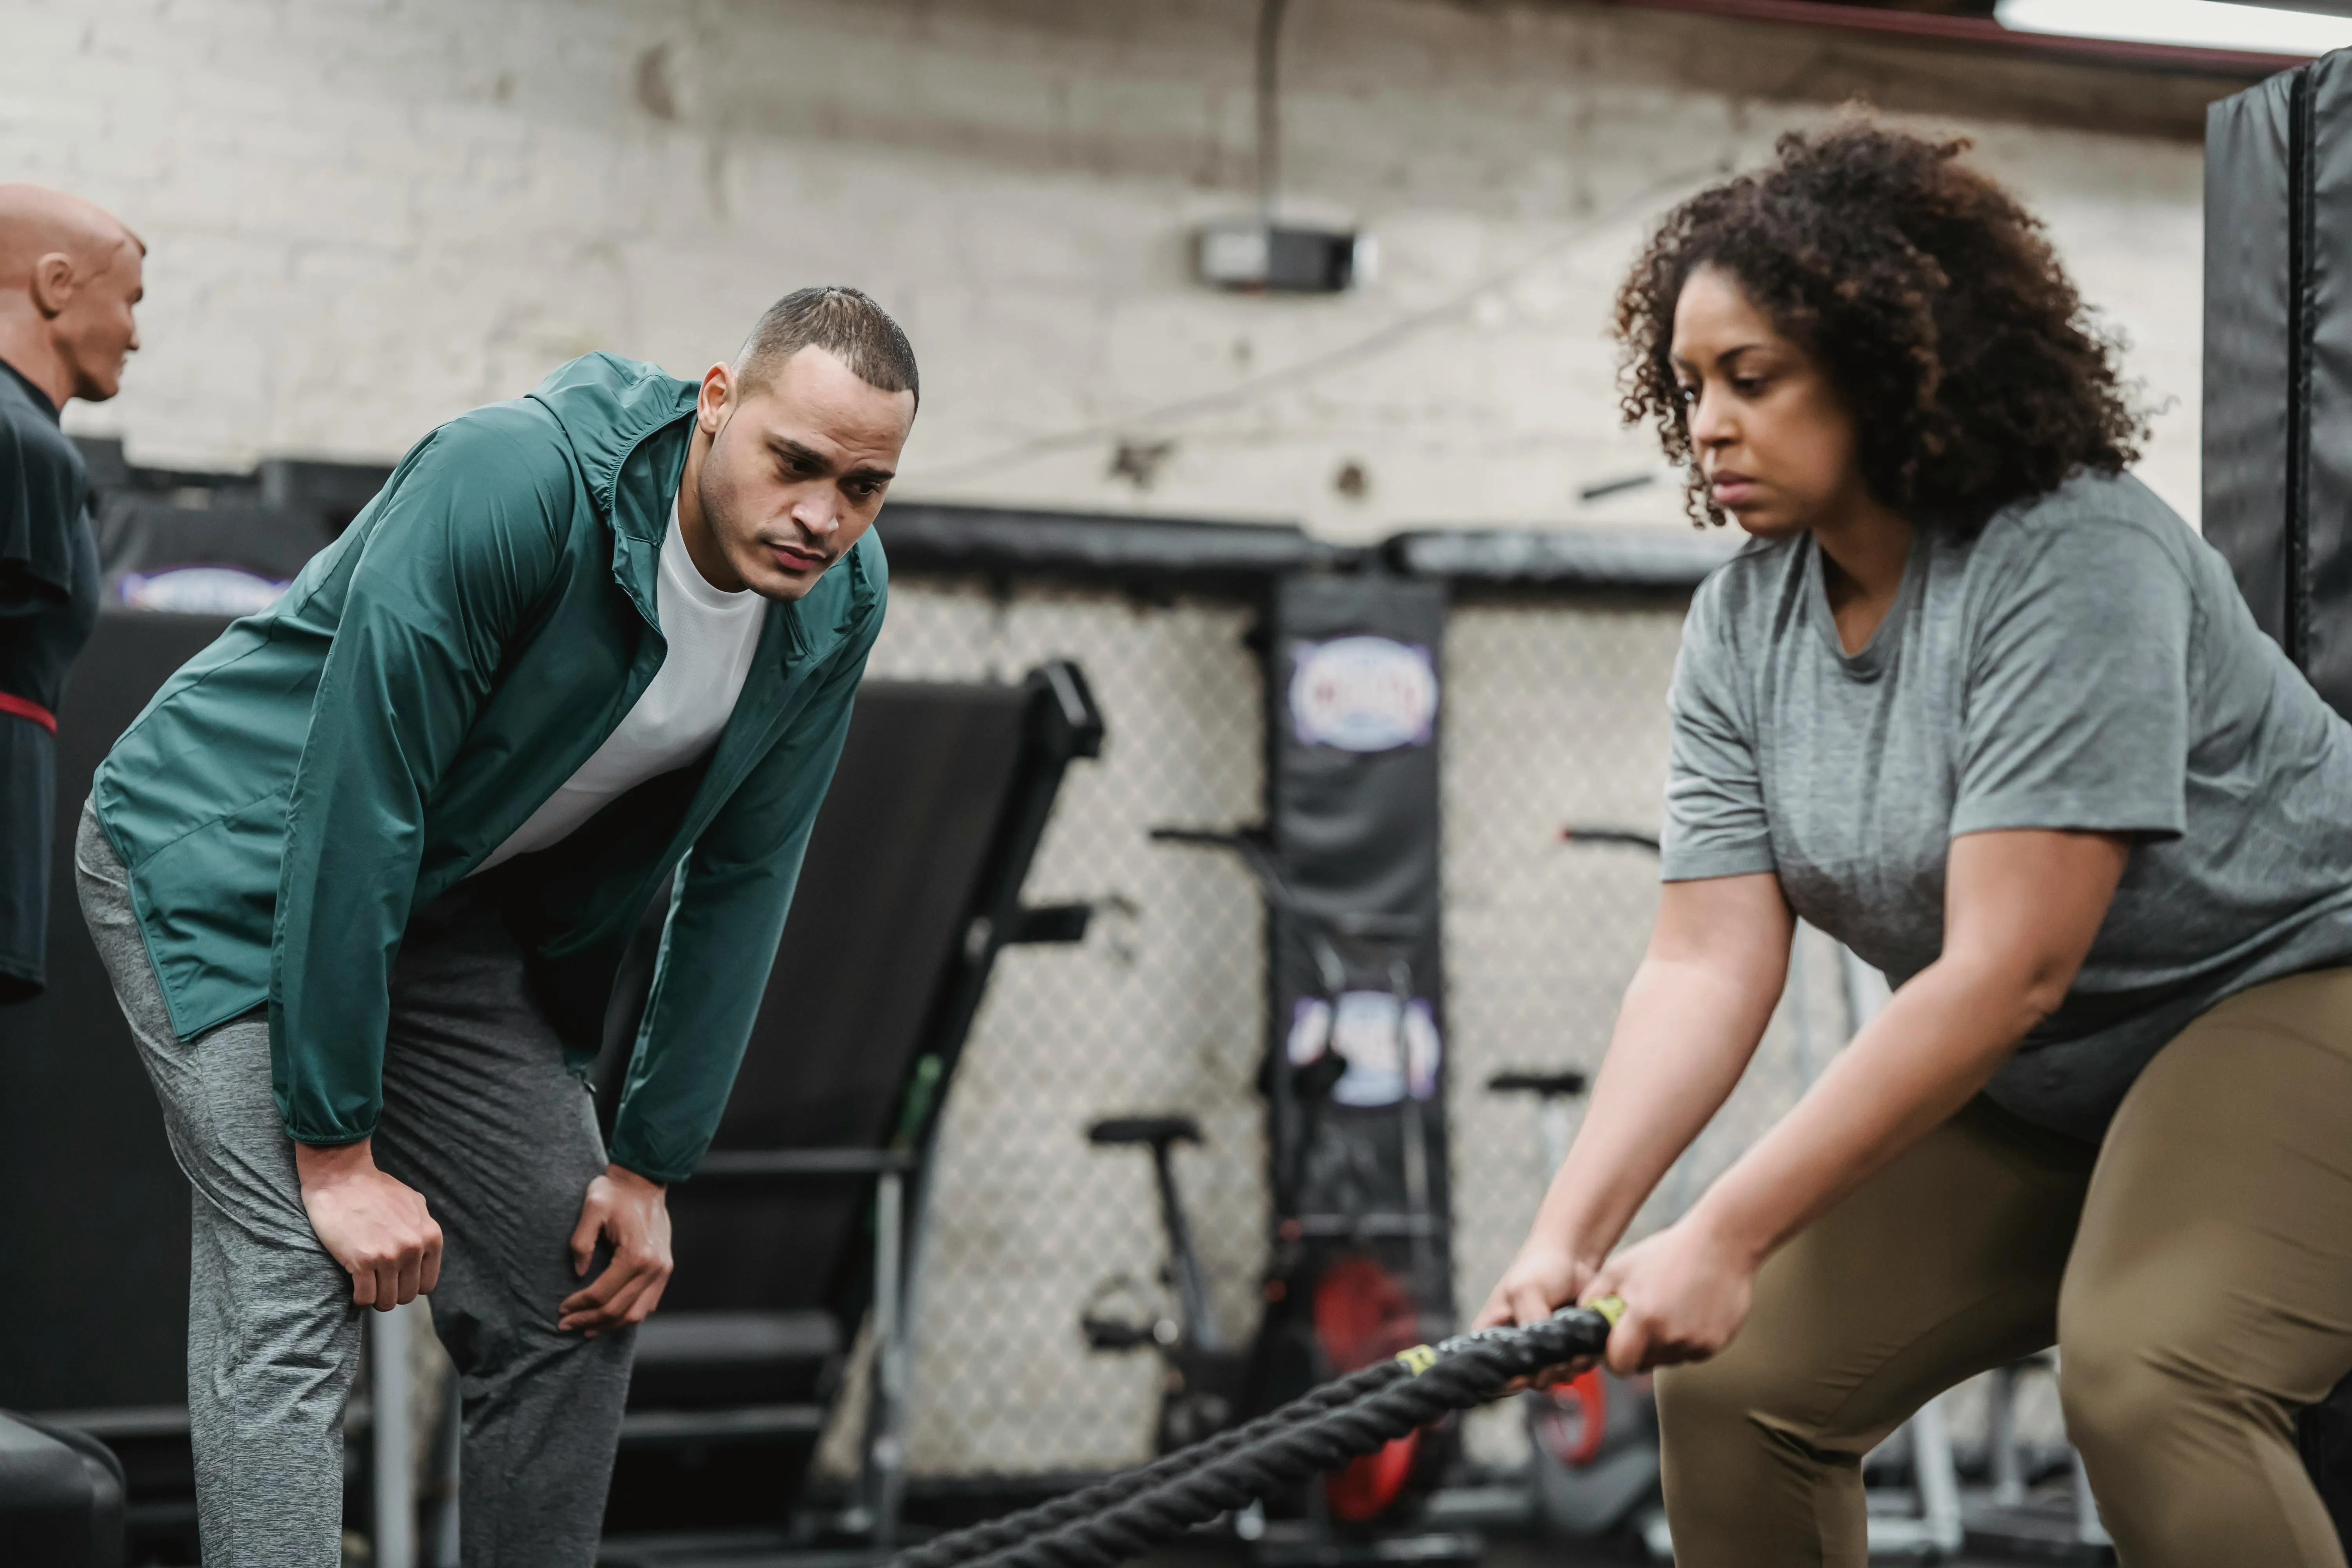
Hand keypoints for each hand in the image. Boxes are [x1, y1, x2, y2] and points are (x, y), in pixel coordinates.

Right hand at [295, 1138, 442, 1310]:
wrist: (341, 1177)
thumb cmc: (374, 1188)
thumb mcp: (413, 1202)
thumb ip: (423, 1226)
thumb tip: (426, 1247)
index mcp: (430, 1236)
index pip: (427, 1284)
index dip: (409, 1285)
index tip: (396, 1280)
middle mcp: (413, 1248)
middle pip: (407, 1295)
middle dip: (392, 1293)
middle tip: (377, 1283)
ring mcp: (389, 1256)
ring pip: (387, 1301)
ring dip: (375, 1298)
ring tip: (366, 1285)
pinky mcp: (362, 1261)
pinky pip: (365, 1298)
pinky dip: (358, 1298)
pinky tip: (354, 1285)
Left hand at [559, 1165, 672, 1336]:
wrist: (645, 1180)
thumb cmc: (615, 1192)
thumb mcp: (591, 1209)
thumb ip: (581, 1243)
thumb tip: (579, 1273)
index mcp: (636, 1255)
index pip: (603, 1294)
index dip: (579, 1306)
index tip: (561, 1309)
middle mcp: (654, 1267)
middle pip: (618, 1309)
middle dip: (589, 1320)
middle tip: (566, 1324)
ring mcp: (663, 1270)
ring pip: (636, 1314)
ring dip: (610, 1324)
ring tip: (587, 1328)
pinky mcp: (665, 1269)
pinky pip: (649, 1303)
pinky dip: (628, 1315)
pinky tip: (611, 1317)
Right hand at [1476, 1238, 1606, 1387]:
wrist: (1573, 1257)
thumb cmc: (1539, 1269)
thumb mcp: (1526, 1292)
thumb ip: (1530, 1326)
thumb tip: (1540, 1361)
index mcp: (1492, 1336)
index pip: (1490, 1372)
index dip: (1506, 1381)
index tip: (1525, 1375)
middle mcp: (1515, 1349)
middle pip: (1527, 1380)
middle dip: (1546, 1371)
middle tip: (1559, 1354)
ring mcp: (1542, 1352)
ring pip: (1553, 1378)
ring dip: (1568, 1366)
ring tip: (1576, 1346)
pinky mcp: (1566, 1352)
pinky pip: (1574, 1369)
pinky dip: (1582, 1361)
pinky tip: (1585, 1346)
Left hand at [1582, 1214, 1758, 1375]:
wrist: (1720, 1243)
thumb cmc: (1666, 1253)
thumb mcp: (1619, 1268)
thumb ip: (1595, 1299)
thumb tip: (1584, 1324)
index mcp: (1644, 1319)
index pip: (1619, 1364)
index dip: (1613, 1358)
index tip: (1614, 1347)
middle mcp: (1671, 1337)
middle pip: (1643, 1364)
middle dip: (1637, 1350)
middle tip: (1642, 1322)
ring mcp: (1697, 1342)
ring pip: (1667, 1360)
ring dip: (1662, 1345)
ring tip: (1668, 1309)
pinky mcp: (1716, 1344)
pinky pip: (1691, 1353)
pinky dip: (1685, 1340)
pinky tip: (1688, 1312)